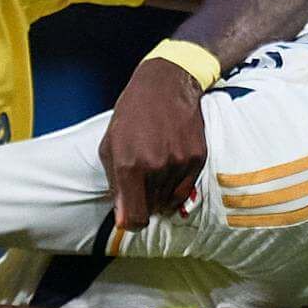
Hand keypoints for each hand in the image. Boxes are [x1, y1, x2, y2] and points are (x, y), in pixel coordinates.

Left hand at [99, 57, 210, 234]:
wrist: (165, 85)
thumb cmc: (131, 115)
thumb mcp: (110, 146)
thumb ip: (115, 185)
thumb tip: (124, 219)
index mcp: (129, 166)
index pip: (135, 217)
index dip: (132, 222)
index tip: (131, 216)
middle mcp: (156, 167)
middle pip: (153, 209)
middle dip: (146, 202)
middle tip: (142, 182)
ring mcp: (179, 163)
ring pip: (170, 200)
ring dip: (161, 192)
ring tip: (156, 167)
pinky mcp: (197, 157)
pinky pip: (187, 188)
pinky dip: (178, 183)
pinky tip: (170, 163)